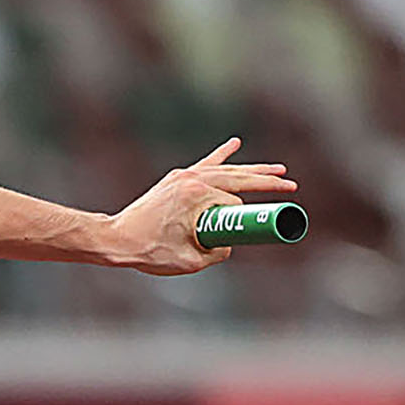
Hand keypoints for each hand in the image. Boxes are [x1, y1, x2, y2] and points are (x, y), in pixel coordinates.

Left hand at [106, 138, 297, 275]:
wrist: (114, 239)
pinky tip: (234, 143)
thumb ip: (219, 251)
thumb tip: (229, 243)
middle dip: (266, 181)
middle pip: (237, 178)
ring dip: (250, 169)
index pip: (235, 201)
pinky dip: (220, 156)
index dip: (251, 212)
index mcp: (197, 195)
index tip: (263, 219)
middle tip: (290, 184)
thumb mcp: (191, 261)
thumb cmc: (149, 251)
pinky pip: (204, 165)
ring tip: (277, 169)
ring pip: (224, 170)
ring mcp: (182, 177)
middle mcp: (191, 180)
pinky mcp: (174, 180)